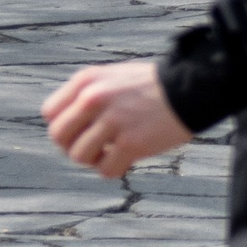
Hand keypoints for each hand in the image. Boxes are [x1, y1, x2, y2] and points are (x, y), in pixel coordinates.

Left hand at [42, 62, 191, 180]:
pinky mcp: (131, 142)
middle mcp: (94, 98)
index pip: (50, 113)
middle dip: (74, 145)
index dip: (65, 125)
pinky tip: (129, 158)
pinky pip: (105, 169)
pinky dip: (115, 169)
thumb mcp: (115, 77)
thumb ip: (89, 95)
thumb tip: (70, 128)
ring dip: (95, 159)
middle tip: (95, 146)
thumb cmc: (157, 84)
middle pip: (59, 136)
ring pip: (79, 156)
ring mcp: (112, 121)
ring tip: (114, 151)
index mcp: (87, 80)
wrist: (196, 85)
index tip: (83, 129)